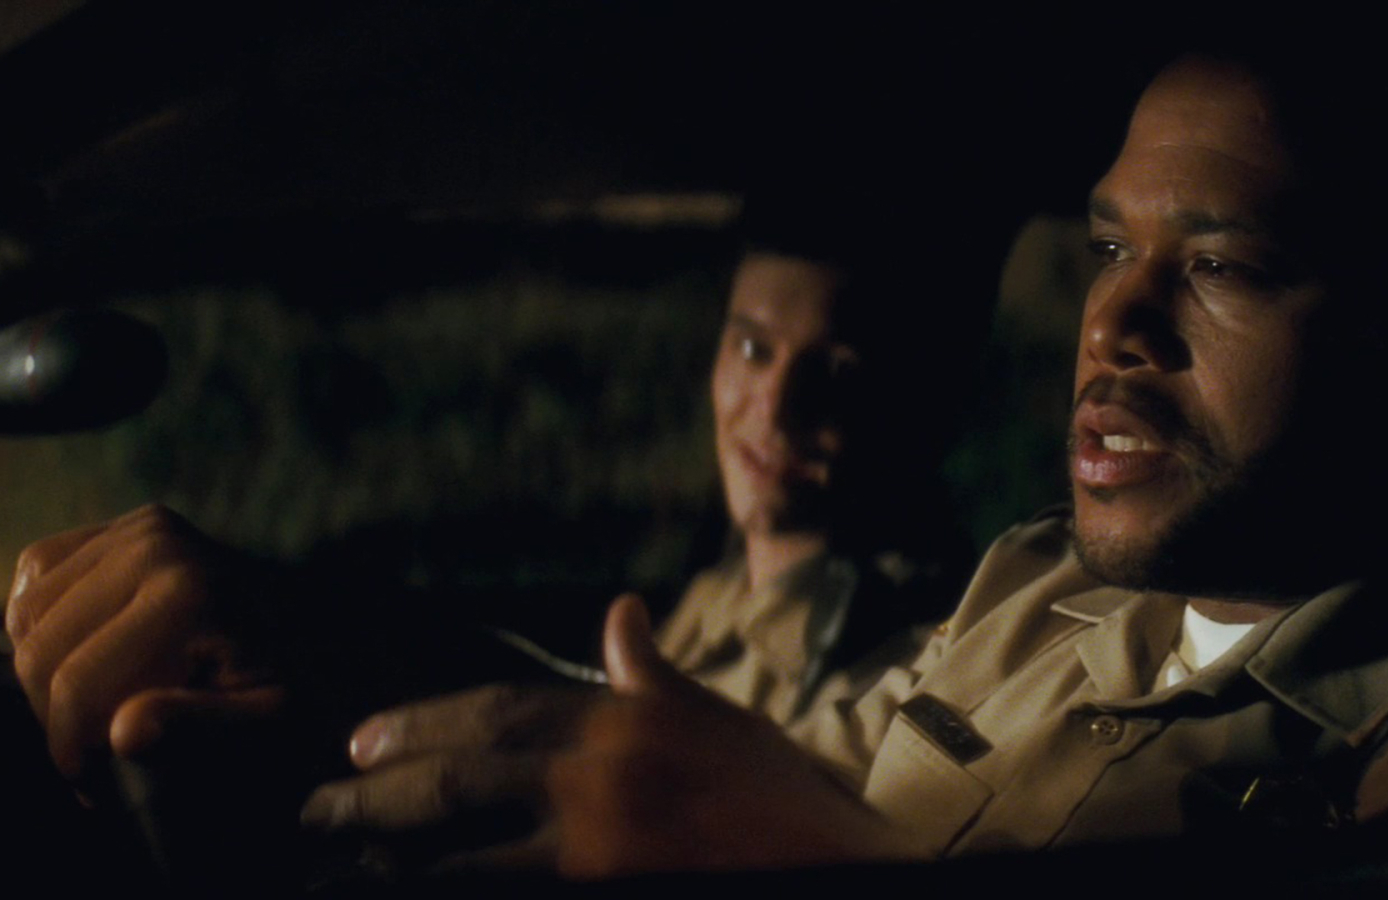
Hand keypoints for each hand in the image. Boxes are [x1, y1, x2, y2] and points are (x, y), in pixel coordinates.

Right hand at [5, 504, 284, 785]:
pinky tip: (83, 660)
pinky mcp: (122, 527)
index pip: (78, 685)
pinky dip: (40, 625)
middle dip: (58, 720)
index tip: (100, 790)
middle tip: (99, 758)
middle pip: (41, 652)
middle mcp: (156, 542)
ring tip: (99, 714)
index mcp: (187, 592)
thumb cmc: (295, 697)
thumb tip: (128, 730)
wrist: (326, 645)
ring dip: (47, 679)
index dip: (74, 752)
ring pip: (27, 619)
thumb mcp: (263, 727)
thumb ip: (199, 730)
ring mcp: (138, 527)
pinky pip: (35, 578)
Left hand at [302, 593, 915, 878]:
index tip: (363, 739)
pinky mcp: (601, 892)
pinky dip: (449, 888)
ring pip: (466, 847)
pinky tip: (406, 889)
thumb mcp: (720, 720)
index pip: (502, 711)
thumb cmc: (782, 797)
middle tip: (322, 801)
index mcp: (627, 719)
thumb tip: (619, 611)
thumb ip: (651, 673)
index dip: (425, 723)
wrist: (846, 866)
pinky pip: (498, 891)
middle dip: (386, 786)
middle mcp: (604, 773)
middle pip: (468, 772)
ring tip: (338, 858)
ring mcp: (599, 843)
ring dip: (394, 851)